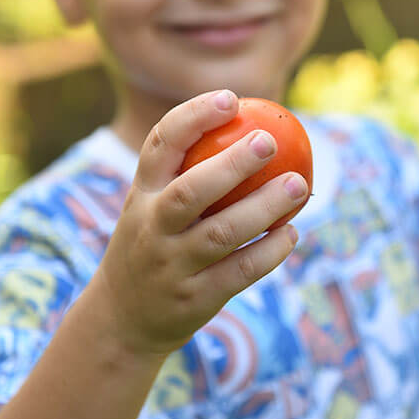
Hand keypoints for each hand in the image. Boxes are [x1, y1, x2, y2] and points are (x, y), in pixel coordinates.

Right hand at [88, 90, 308, 356]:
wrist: (120, 320)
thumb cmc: (152, 244)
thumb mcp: (151, 206)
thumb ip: (188, 171)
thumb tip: (257, 126)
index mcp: (140, 195)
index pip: (160, 146)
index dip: (193, 117)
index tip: (229, 99)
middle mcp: (151, 228)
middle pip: (190, 191)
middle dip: (231, 164)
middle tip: (269, 141)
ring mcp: (171, 266)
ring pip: (221, 233)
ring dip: (263, 208)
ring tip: (298, 185)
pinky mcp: (194, 299)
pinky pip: (240, 271)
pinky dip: (269, 251)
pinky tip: (292, 233)